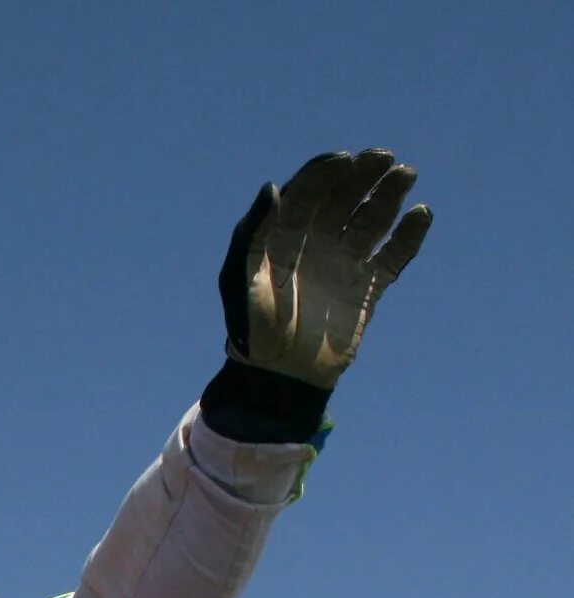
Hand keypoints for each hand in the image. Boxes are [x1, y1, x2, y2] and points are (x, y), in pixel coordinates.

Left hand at [220, 149, 431, 390]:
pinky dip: (409, 236)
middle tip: (384, 159)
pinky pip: (393, 256)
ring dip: (389, 195)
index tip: (345, 160)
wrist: (278, 375)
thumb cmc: (250, 328)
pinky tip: (421, 216)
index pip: (310, 191)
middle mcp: (316, 244)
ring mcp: (343, 263)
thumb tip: (273, 187)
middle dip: (364, 175)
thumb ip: (252, 233)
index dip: (327, 172)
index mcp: (284, 236)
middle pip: (345, 198)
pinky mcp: (367, 287)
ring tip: (405, 175)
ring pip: (372, 219)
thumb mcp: (240, 279)